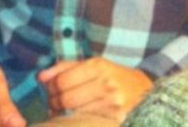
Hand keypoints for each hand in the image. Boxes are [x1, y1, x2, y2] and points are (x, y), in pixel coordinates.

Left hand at [37, 57, 152, 121]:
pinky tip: (76, 120)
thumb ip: (65, 68)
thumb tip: (40, 77)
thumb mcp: (94, 66)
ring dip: (62, 115)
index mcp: (99, 66)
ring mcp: (112, 105)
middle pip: (65, 98)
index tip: (51, 91)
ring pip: (73, 113)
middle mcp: (106, 84)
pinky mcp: (115, 121)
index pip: (62, 80)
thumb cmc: (115, 77)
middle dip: (54, 103)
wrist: (148, 93)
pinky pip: (84, 123)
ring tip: (65, 112)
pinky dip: (75, 123)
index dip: (51, 88)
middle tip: (54, 104)